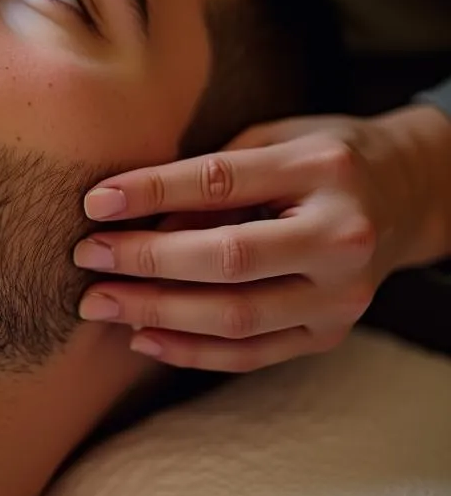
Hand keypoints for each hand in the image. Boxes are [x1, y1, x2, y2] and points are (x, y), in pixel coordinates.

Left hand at [74, 107, 450, 371]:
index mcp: (324, 169)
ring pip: (236, 317)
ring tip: (99, 304)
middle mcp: (341, 236)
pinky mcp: (331, 333)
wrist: (409, 195)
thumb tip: (139, 221)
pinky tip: (141, 337)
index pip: (221, 181)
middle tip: (86, 258)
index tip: (95, 202)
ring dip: (156, 314)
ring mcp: (343, 295)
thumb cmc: (322, 160)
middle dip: (146, 261)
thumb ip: (212, 179)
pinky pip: (251, 354)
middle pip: (227, 258)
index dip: (153, 192)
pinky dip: (190, 351)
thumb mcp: (272, 142)